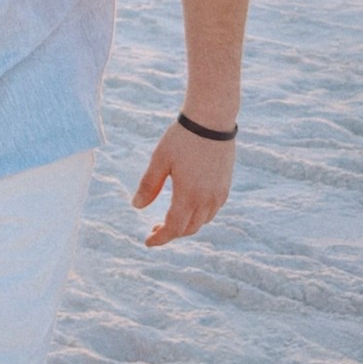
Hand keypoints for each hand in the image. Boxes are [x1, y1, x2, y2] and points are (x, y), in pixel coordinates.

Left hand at [131, 116, 235, 246]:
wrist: (212, 121)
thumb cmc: (182, 138)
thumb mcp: (159, 160)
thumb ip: (148, 185)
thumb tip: (137, 207)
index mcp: (188, 195)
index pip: (174, 228)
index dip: (160, 238)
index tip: (148, 242)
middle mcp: (207, 199)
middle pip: (189, 229)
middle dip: (171, 233)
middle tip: (154, 229)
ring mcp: (219, 194)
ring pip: (202, 222)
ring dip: (186, 226)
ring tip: (169, 219)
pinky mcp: (225, 187)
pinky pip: (212, 211)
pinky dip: (199, 216)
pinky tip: (188, 207)